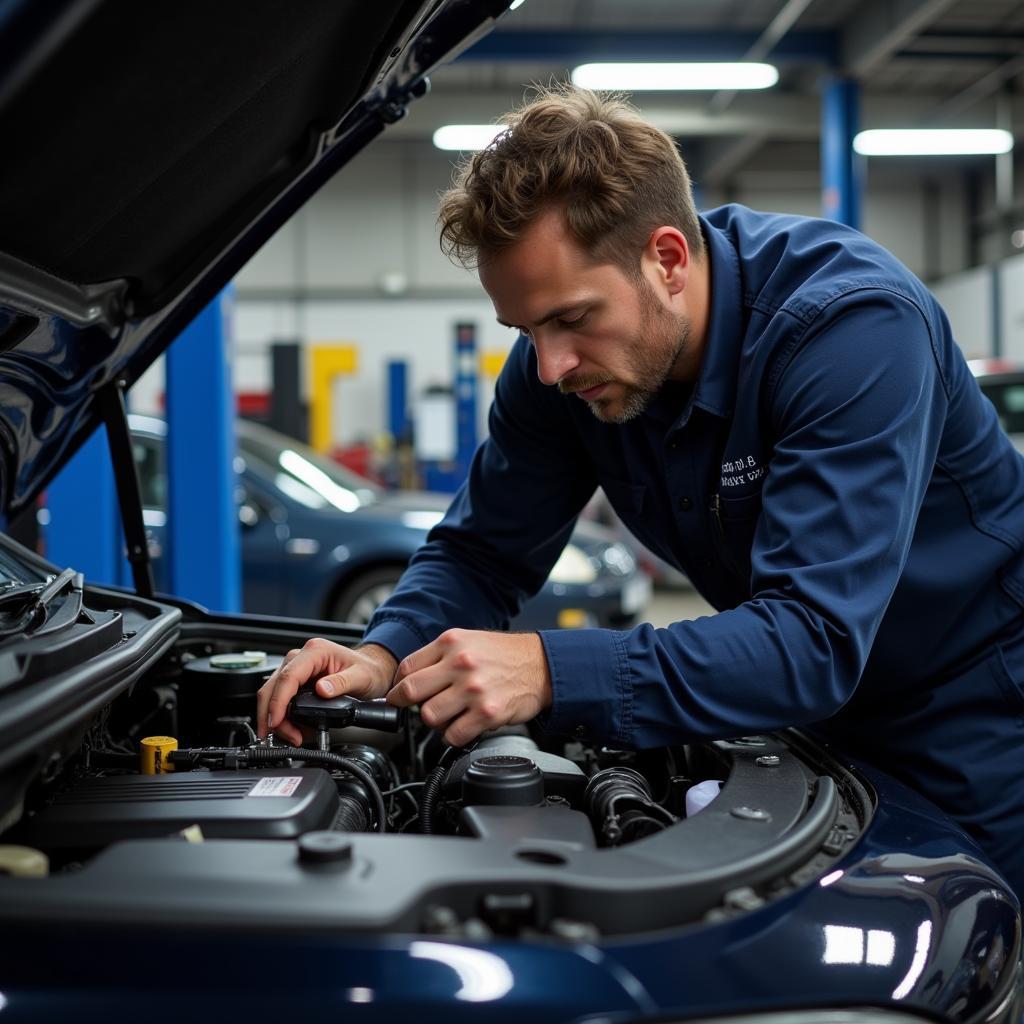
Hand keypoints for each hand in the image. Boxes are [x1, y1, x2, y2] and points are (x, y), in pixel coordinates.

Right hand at [256, 639, 397, 745]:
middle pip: (273, 686)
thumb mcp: (361, 677)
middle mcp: (301, 657)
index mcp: (316, 651)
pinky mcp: (296, 680)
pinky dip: (281, 715)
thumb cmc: (368, 670)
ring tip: (290, 735)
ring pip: (272, 693)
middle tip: (281, 735)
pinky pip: (280, 697)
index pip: (288, 676)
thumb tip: (322, 689)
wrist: (373, 670)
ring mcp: (296, 668)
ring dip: (275, 717)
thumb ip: (342, 683)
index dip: (278, 701)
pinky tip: (290, 728)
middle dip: (271, 714)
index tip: (277, 720)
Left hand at [386, 629, 551, 746]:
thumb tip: (408, 679)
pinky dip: (454, 735)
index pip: (407, 668)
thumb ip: (439, 656)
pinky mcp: (487, 713)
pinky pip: (453, 735)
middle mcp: (461, 664)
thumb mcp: (468, 641)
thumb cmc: (504, 655)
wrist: (542, 666)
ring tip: (448, 714)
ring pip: (429, 716)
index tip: (399, 695)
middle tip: (415, 707)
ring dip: (434, 720)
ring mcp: (474, 689)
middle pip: (410, 692)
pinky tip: (463, 724)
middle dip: (407, 704)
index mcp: (452, 642)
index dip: (398, 686)